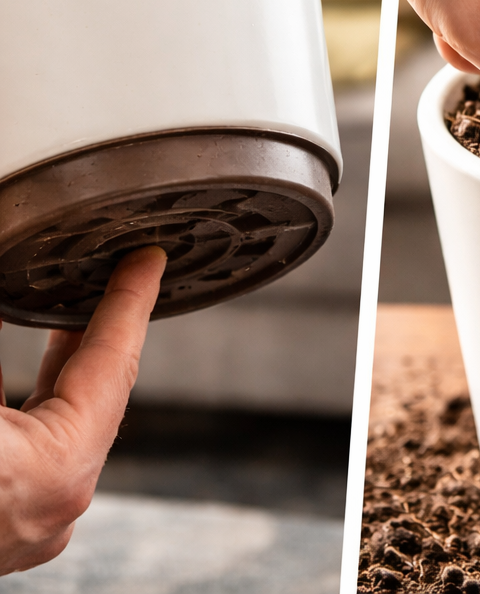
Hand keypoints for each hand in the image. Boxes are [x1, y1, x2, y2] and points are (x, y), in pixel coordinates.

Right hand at [0, 246, 165, 573]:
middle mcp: (56, 502)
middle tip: (111, 279)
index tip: (149, 260)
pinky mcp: (4, 534)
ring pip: (62, 425)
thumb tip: (13, 286)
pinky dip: (31, 408)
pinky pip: (33, 454)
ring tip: (62, 319)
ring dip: (59, 370)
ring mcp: (30, 527)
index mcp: (56, 467)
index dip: (129, 299)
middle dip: (96, 330)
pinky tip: (22, 378)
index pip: (112, 360)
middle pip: (94, 393)